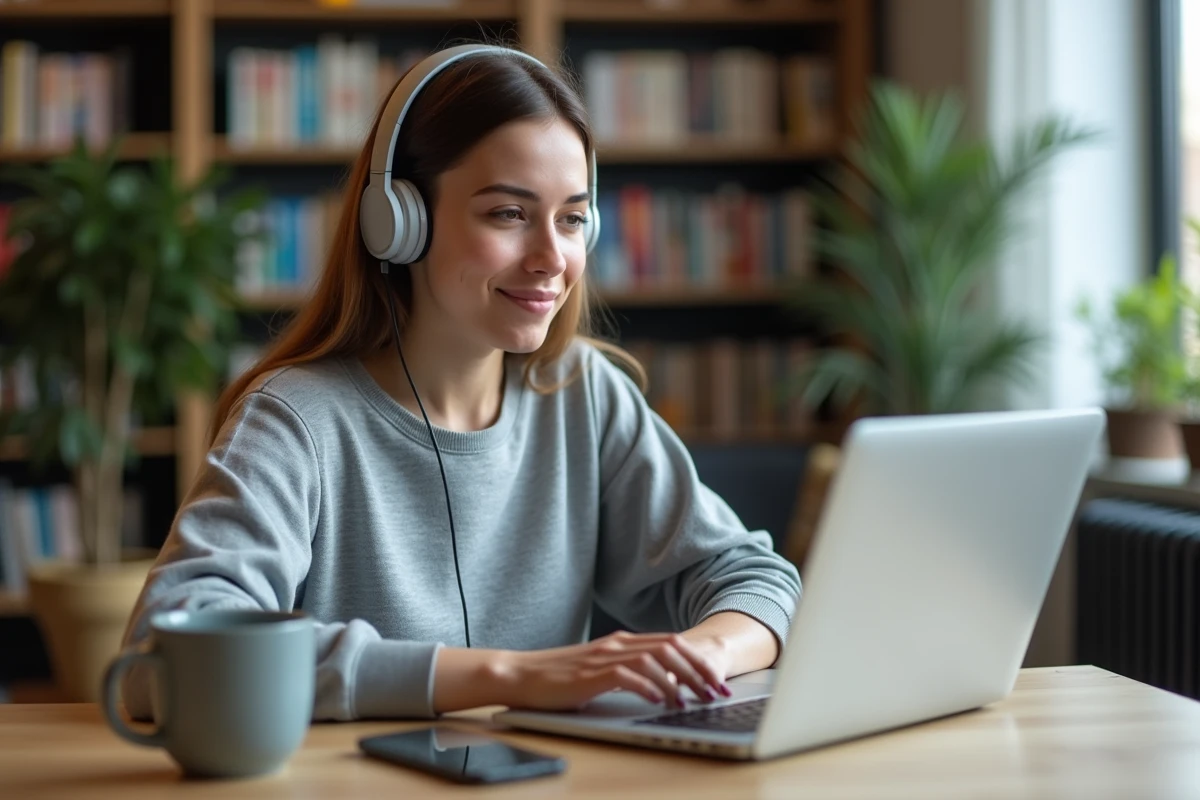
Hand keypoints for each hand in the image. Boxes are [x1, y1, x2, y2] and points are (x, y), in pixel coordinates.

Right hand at [494, 630, 733, 710]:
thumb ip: (628, 669)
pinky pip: (627, 676)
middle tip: (715, 693)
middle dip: (698, 670)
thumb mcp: (600, 668)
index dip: (698, 661)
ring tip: (692, 701)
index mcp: (622, 641)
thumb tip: (661, 684)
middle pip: (670, 648)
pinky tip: (660, 700)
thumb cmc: (561, 676)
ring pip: (654, 660)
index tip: (716, 681)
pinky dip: (648, 687)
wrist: (522, 674)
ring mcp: (604, 657)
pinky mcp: (591, 674)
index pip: (671, 643)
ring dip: (678, 681)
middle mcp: (617, 644)